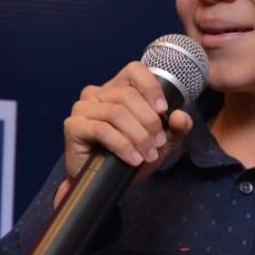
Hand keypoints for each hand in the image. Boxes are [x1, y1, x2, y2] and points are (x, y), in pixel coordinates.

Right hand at [57, 61, 193, 197]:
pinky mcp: (74, 126)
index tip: (163, 110)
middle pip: (128, 96)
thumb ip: (175, 129)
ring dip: (138, 136)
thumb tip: (181, 117)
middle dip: (149, 122)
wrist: (106, 184)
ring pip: (117, 113)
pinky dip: (122, 145)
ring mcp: (83, 108)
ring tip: (148, 154)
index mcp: (117, 88)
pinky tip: (134, 159)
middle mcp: (97, 93)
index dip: (150, 87)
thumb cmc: (130, 157)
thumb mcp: (160, 143)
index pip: (134, 71)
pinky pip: (102, 130)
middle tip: (158, 143)